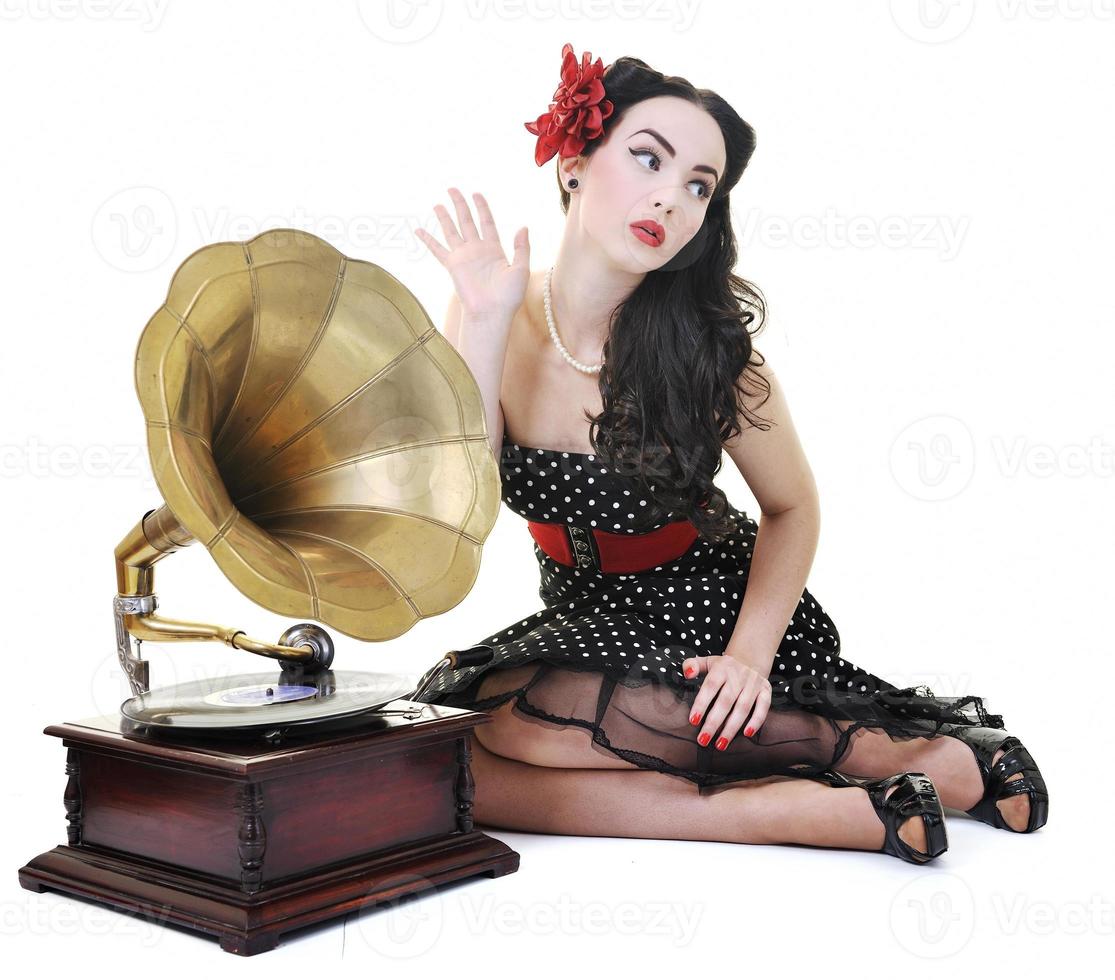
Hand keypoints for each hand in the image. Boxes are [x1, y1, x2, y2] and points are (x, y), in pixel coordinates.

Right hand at [415, 187, 529, 319]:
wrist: (492, 313)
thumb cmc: (508, 296)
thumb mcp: (521, 269)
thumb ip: (521, 248)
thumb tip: (523, 226)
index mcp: (494, 249)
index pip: (486, 222)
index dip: (482, 207)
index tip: (476, 193)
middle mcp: (477, 250)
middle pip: (466, 221)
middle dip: (460, 205)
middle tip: (452, 189)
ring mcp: (463, 257)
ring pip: (452, 231)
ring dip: (444, 218)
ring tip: (437, 204)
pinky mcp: (453, 266)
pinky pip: (438, 250)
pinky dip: (428, 240)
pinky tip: (419, 230)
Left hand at [682, 654, 771, 749]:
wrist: (750, 658)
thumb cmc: (724, 667)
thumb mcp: (707, 661)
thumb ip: (692, 665)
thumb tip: (687, 673)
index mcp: (721, 668)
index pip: (710, 686)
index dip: (702, 704)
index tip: (693, 721)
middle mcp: (738, 675)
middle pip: (725, 701)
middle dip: (714, 722)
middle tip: (703, 739)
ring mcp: (753, 683)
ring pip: (743, 708)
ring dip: (732, 728)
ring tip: (721, 744)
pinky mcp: (766, 690)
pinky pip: (763, 707)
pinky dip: (757, 721)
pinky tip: (747, 734)